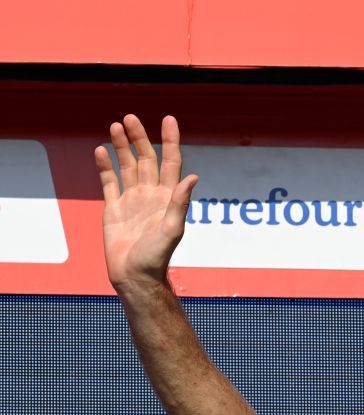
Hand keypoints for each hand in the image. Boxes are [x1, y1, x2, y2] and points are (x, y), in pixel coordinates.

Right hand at [94, 115, 197, 291]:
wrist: (135, 276)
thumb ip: (179, 203)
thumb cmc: (157, 257)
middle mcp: (150, 195)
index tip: (169, 120)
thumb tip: (192, 178)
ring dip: (122, 146)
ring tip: (116, 126)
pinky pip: (109, 182)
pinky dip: (105, 166)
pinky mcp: (114, 209)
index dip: (170, 141)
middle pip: (146, 159)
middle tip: (130, 118)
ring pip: (127, 167)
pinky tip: (101, 150)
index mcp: (167, 197)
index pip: (171, 162)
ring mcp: (132, 200)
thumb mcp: (172, 229)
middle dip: (140, 138)